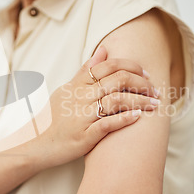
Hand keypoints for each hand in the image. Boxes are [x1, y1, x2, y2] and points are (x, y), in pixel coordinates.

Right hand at [39, 46, 158, 166]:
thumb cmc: (55, 117)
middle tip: (155, 90)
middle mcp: (80, 97)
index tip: (145, 74)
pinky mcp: (84, 136)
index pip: (108, 66)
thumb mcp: (67, 89)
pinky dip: (125, 119)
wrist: (38, 144)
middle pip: (117, 81)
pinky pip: (108, 124)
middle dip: (142, 83)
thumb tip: (104, 49)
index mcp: (77, 84)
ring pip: (116, 101)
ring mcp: (82, 116)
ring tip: (154, 104)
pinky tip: (138, 117)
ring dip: (140, 101)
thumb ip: (86, 70)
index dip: (131, 67)